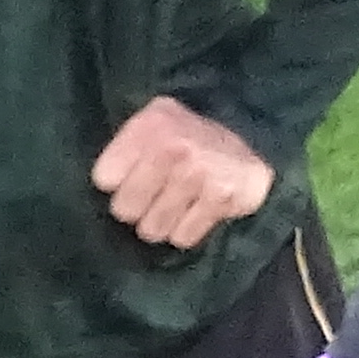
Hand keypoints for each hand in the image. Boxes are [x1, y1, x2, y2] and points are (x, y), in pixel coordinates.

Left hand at [94, 96, 271, 249]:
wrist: (254, 134)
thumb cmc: (190, 133)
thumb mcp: (155, 120)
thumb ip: (126, 146)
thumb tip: (104, 188)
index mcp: (150, 125)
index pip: (104, 178)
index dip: (116, 183)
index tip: (130, 178)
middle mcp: (173, 148)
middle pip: (125, 209)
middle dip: (137, 208)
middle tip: (153, 197)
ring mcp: (198, 175)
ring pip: (152, 229)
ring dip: (161, 223)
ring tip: (174, 205)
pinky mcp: (221, 199)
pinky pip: (183, 237)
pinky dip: (186, 229)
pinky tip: (195, 211)